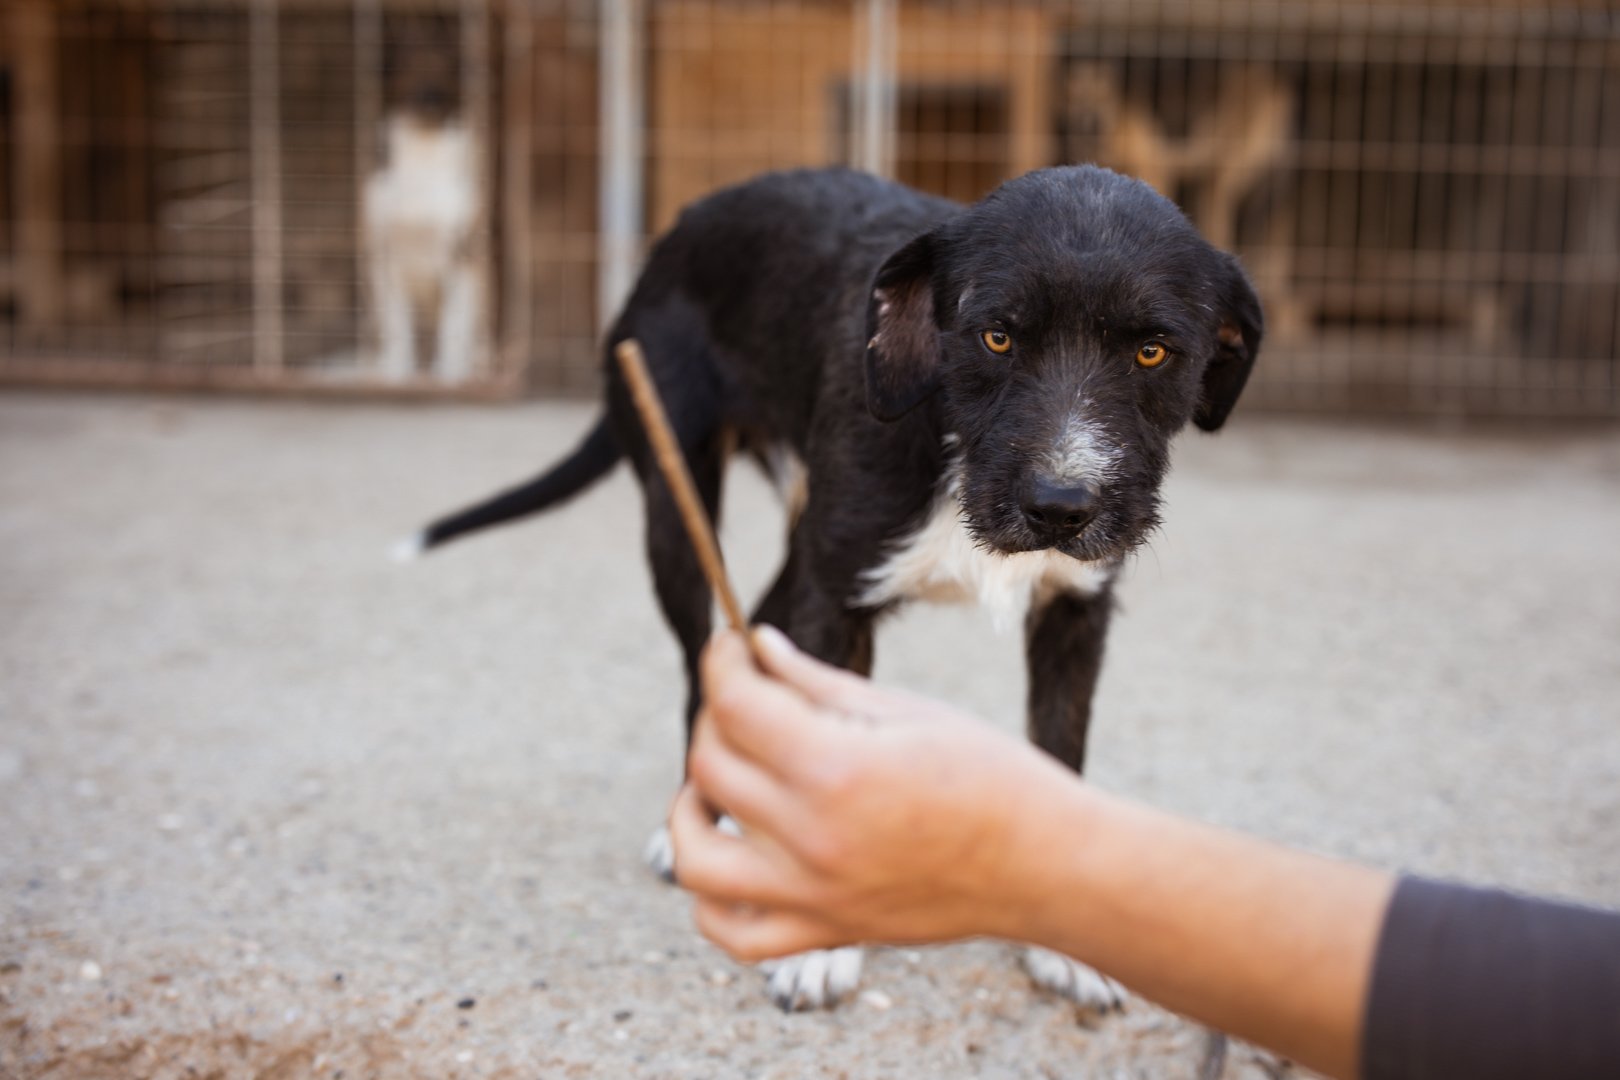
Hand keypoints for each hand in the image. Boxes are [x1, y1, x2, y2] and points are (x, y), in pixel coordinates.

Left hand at [670, 625, 1078, 959]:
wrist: (1046, 865)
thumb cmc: (991, 775)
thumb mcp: (907, 711)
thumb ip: (818, 683)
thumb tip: (757, 646)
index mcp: (837, 768)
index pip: (736, 703)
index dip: (722, 663)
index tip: (730, 646)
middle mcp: (813, 836)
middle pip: (711, 766)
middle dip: (715, 716)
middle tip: (745, 698)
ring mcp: (813, 895)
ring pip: (694, 859)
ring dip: (690, 809)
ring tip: (719, 782)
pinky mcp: (824, 932)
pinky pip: (731, 933)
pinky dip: (709, 899)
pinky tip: (733, 852)